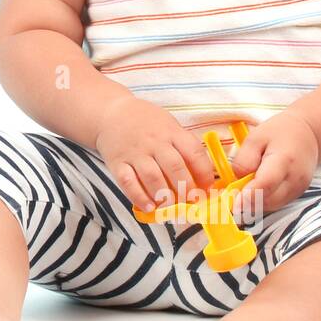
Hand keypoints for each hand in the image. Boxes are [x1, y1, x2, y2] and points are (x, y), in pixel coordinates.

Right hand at [94, 96, 216, 212]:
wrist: (111, 113)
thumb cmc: (147, 123)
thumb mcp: (169, 126)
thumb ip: (185, 147)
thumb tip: (203, 178)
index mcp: (171, 132)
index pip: (193, 152)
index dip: (204, 173)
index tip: (208, 188)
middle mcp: (154, 142)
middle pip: (174, 167)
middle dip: (187, 188)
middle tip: (192, 202)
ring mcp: (135, 153)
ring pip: (152, 176)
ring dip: (164, 195)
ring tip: (172, 207)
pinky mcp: (117, 163)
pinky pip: (128, 182)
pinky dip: (139, 197)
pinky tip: (149, 207)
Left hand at [228, 111, 320, 214]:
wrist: (306, 134)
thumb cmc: (279, 133)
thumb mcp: (255, 138)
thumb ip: (244, 159)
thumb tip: (237, 180)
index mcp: (284, 160)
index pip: (266, 183)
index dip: (249, 195)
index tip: (234, 203)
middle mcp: (295, 178)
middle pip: (268, 199)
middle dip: (248, 200)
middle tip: (232, 192)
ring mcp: (299, 188)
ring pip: (271, 205)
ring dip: (255, 201)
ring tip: (246, 185)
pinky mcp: (298, 194)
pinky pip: (276, 204)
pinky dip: (263, 200)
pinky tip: (258, 187)